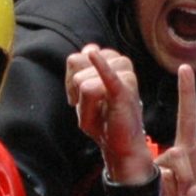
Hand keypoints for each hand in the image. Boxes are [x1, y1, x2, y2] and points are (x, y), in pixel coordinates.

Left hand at [64, 43, 154, 185]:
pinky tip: (95, 56)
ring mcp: (124, 77)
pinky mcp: (125, 92)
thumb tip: (90, 50)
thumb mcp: (85, 95)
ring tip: (101, 110)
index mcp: (111, 61)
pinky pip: (109, 77)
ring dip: (86, 103)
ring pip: (85, 83)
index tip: (77, 96)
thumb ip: (82, 70)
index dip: (70, 79)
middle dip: (77, 90)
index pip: (76, 59)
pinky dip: (101, 68)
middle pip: (79, 68)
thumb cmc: (103, 119)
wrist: (120, 145)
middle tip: (92, 106)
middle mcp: (120, 64)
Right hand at [156, 64, 195, 195]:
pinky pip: (167, 178)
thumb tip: (194, 190)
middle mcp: (189, 154)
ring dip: (183, 187)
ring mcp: (170, 160)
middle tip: (185, 68)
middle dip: (186, 93)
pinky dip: (173, 193)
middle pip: (188, 119)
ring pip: (177, 160)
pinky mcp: (156, 171)